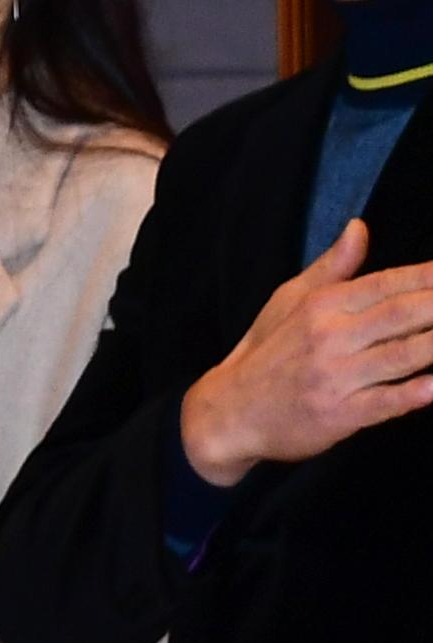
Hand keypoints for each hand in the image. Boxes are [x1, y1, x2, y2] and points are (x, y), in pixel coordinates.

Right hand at [179, 217, 432, 483]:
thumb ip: (332, 267)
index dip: (427, 276)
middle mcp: (329, 336)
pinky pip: (387, 401)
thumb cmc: (267, 352)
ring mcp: (335, 376)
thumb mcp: (289, 301)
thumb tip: (359, 228)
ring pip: (402, 355)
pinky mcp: (340, 414)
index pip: (385, 283)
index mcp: (320, 305)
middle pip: (401, 314)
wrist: (230, 411)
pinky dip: (417, 393)